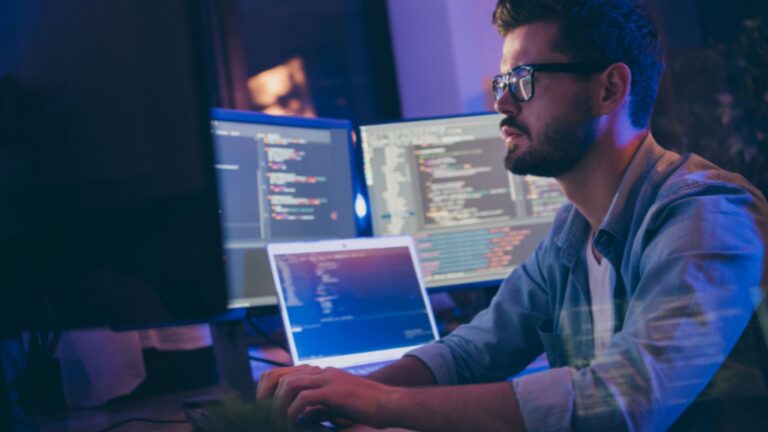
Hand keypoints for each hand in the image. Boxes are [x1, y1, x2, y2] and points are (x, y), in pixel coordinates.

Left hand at [257, 366, 400, 427]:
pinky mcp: (334, 392)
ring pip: (289, 385)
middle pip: (281, 375)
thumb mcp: (337, 407)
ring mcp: (328, 380)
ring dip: (278, 405)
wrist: (390, 404)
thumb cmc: (367, 408)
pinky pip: (304, 398)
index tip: (264, 407)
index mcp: (322, 374)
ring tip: (278, 421)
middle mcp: (322, 372)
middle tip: (264, 416)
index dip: (269, 388)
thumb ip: (318, 408)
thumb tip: (301, 416)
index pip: (285, 373)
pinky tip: (293, 423)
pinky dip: (293, 412)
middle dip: (267, 396)